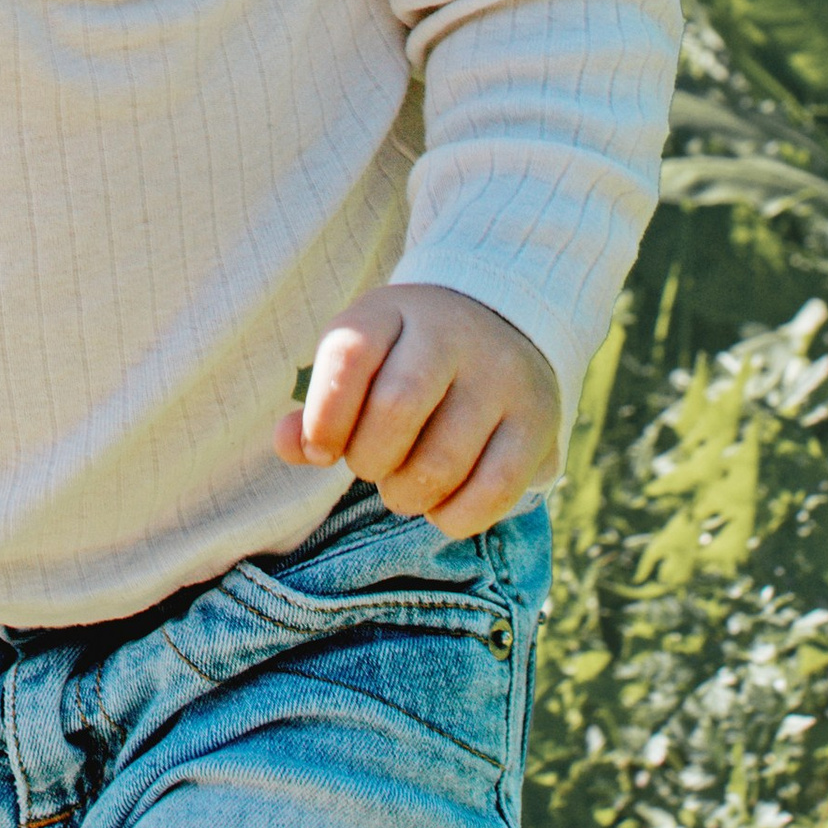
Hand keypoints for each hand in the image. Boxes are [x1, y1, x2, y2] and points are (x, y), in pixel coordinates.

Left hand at [272, 281, 559, 540]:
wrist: (502, 322)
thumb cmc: (406, 359)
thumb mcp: (359, 362)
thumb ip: (318, 409)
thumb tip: (290, 446)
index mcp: (392, 311)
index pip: (349, 355)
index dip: (324, 416)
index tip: (321, 450)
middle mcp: (451, 335)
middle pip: (396, 408)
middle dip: (369, 460)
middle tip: (370, 468)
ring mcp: (501, 377)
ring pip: (443, 458)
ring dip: (408, 494)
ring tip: (402, 489)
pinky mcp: (537, 422)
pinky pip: (495, 488)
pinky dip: (456, 516)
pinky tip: (441, 508)